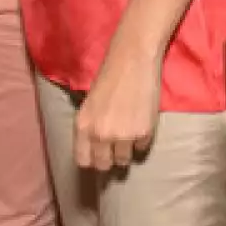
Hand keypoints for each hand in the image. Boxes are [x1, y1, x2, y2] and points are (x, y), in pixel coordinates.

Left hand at [74, 37, 163, 172]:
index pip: (83, 160)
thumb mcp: (90, 104)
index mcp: (82, 126)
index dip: (91, 159)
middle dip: (109, 159)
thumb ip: (90, 127)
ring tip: (129, 132)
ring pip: (124, 161)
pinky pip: (142, 148)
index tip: (98, 155)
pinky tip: (141, 122)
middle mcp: (100, 134)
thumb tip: (95, 148)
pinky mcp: (143, 134)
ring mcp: (122, 136)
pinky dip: (141, 140)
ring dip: (126, 150)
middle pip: (103, 165)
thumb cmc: (110, 77)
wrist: (133, 60)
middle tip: (115, 147)